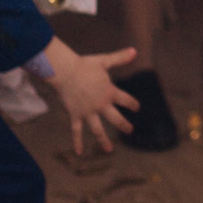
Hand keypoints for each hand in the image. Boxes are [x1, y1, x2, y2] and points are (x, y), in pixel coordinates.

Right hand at [46, 39, 140, 153]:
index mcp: (109, 92)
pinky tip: (79, 153)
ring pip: (97, 129)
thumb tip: (135, 50)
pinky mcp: (75, 115)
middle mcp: (100, 105)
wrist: (65, 72)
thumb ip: (120, 58)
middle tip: (130, 130)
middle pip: (115, 118)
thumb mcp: (104, 61)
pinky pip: (76, 131)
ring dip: (103, 140)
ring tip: (109, 149)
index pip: (126, 100)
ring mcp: (87, 112)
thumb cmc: (84, 65)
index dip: (132, 103)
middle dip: (123, 125)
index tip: (137, 107)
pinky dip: (77, 142)